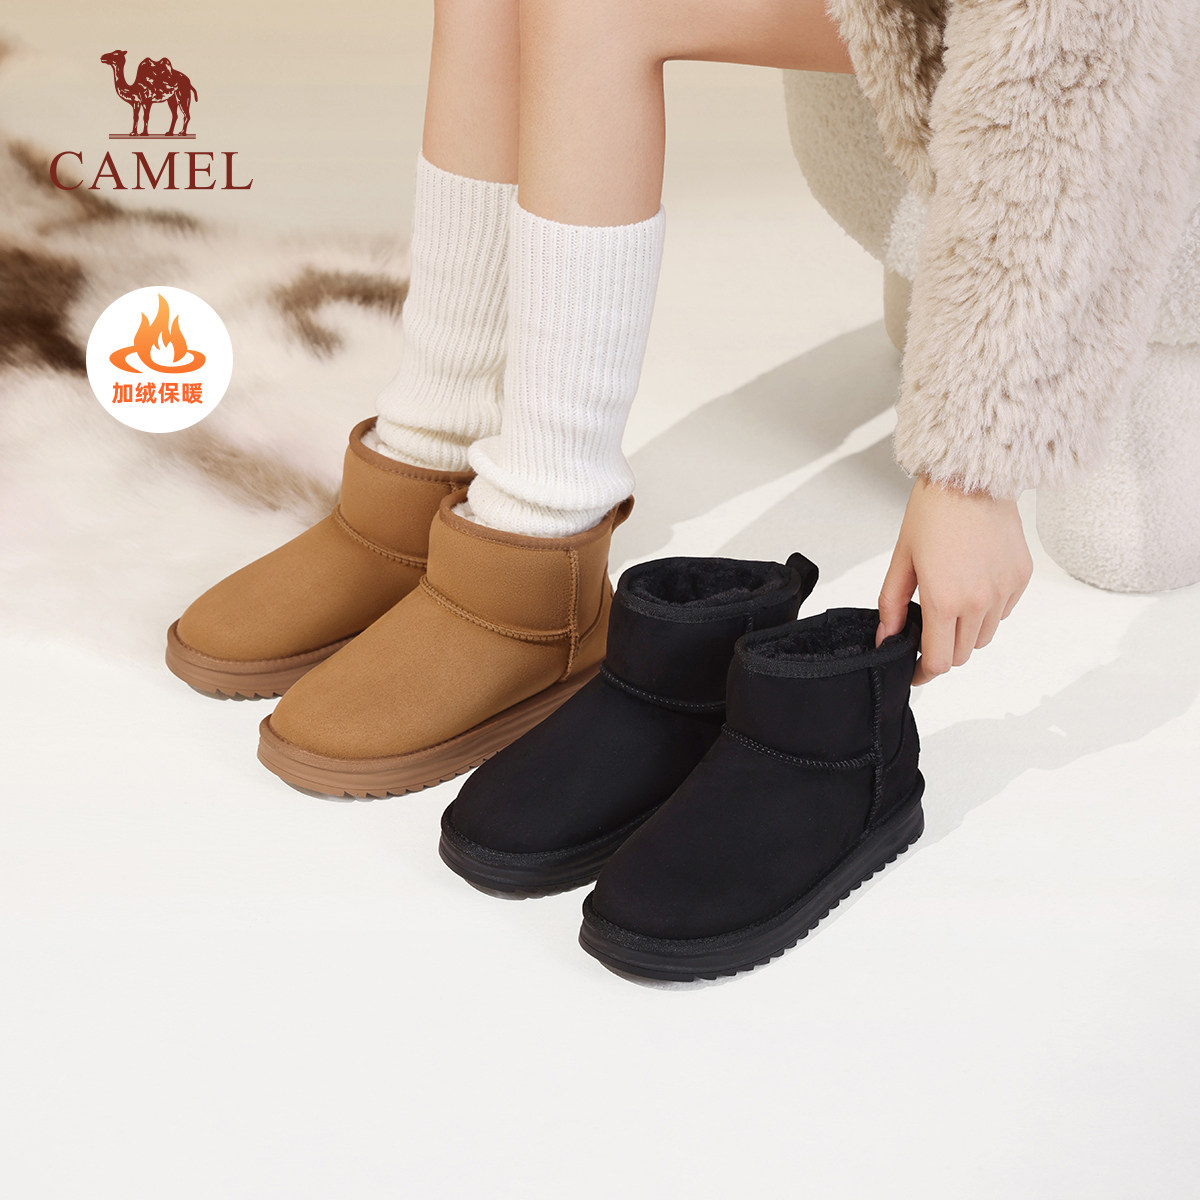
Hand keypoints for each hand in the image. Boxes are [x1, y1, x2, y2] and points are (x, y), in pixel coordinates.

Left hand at [876, 475, 1032, 683]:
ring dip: (965, 632)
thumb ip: (892, 605)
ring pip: (984, 635)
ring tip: (949, 604)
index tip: (915, 671)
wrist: (971, 478)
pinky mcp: (1021, 578)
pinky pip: (1004, 612)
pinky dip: (987, 611)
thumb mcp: (902, 561)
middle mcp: (980, 602)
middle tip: (926, 633)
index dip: (924, 672)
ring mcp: (1005, 591)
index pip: (939, 660)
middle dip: (942, 651)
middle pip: (962, 653)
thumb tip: (887, 638)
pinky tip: (971, 585)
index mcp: (946, 600)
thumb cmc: (932, 514)